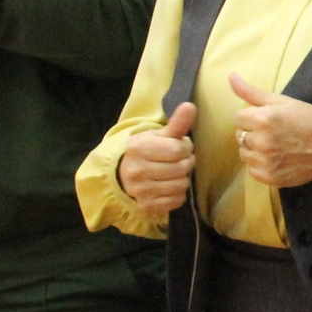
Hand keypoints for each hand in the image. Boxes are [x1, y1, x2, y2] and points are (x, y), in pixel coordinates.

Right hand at [118, 101, 198, 215]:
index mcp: (139, 148)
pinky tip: (170, 186)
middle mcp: (137, 170)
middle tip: (179, 160)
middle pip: (182, 168)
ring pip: (181, 185)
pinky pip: (177, 200)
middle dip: (186, 162)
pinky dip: (178, 194)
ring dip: (184, 178)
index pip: (178, 149)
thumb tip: (190, 106)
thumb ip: (176, 123)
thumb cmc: (146, 152)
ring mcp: (140, 190)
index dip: (185, 147)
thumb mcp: (158, 135)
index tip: (180, 146)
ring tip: (174, 173)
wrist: (122, 175)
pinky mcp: (146, 206)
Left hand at [226, 72, 311, 189]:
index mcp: (262, 119)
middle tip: (276, 132)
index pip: (238, 118)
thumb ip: (253, 91)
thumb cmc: (311, 120)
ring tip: (277, 146)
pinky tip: (279, 158)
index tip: (270, 119)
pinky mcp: (269, 177)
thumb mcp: (284, 101)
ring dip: (255, 149)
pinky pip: (252, 169)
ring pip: (244, 153)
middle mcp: (260, 141)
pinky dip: (261, 164)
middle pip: (239, 135)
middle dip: (253, 132)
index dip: (253, 117)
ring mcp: (264, 161)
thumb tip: (231, 77)